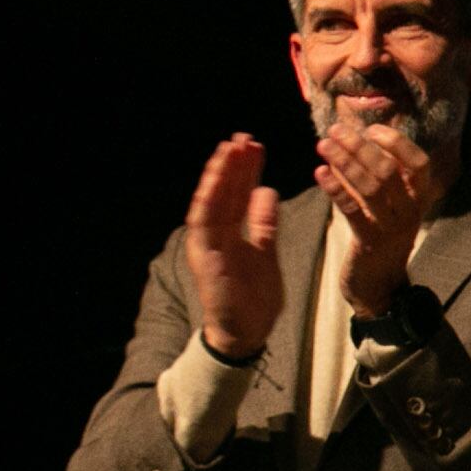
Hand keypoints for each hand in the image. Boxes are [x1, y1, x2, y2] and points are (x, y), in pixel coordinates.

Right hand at [185, 134, 282, 359]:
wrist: (247, 333)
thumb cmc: (254, 297)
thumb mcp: (266, 252)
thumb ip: (264, 224)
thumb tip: (266, 190)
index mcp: (230, 232)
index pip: (237, 194)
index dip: (245, 170)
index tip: (255, 147)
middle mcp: (215, 235)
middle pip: (223, 193)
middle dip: (232, 165)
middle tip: (242, 138)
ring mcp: (207, 245)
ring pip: (210, 202)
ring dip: (217, 176)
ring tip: (228, 150)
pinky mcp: (204, 258)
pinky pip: (203, 224)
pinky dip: (207, 200)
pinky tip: (215, 180)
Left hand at [316, 122, 434, 317]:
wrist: (379, 288)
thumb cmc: (380, 240)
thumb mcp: (389, 208)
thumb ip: (379, 178)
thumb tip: (355, 140)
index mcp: (418, 200)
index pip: (419, 163)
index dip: (397, 143)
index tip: (371, 129)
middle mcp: (410, 212)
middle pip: (389, 170)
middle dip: (360, 146)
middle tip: (335, 131)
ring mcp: (391, 228)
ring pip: (371, 187)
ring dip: (345, 162)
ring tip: (323, 145)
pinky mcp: (370, 242)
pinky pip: (352, 209)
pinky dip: (335, 188)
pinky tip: (320, 173)